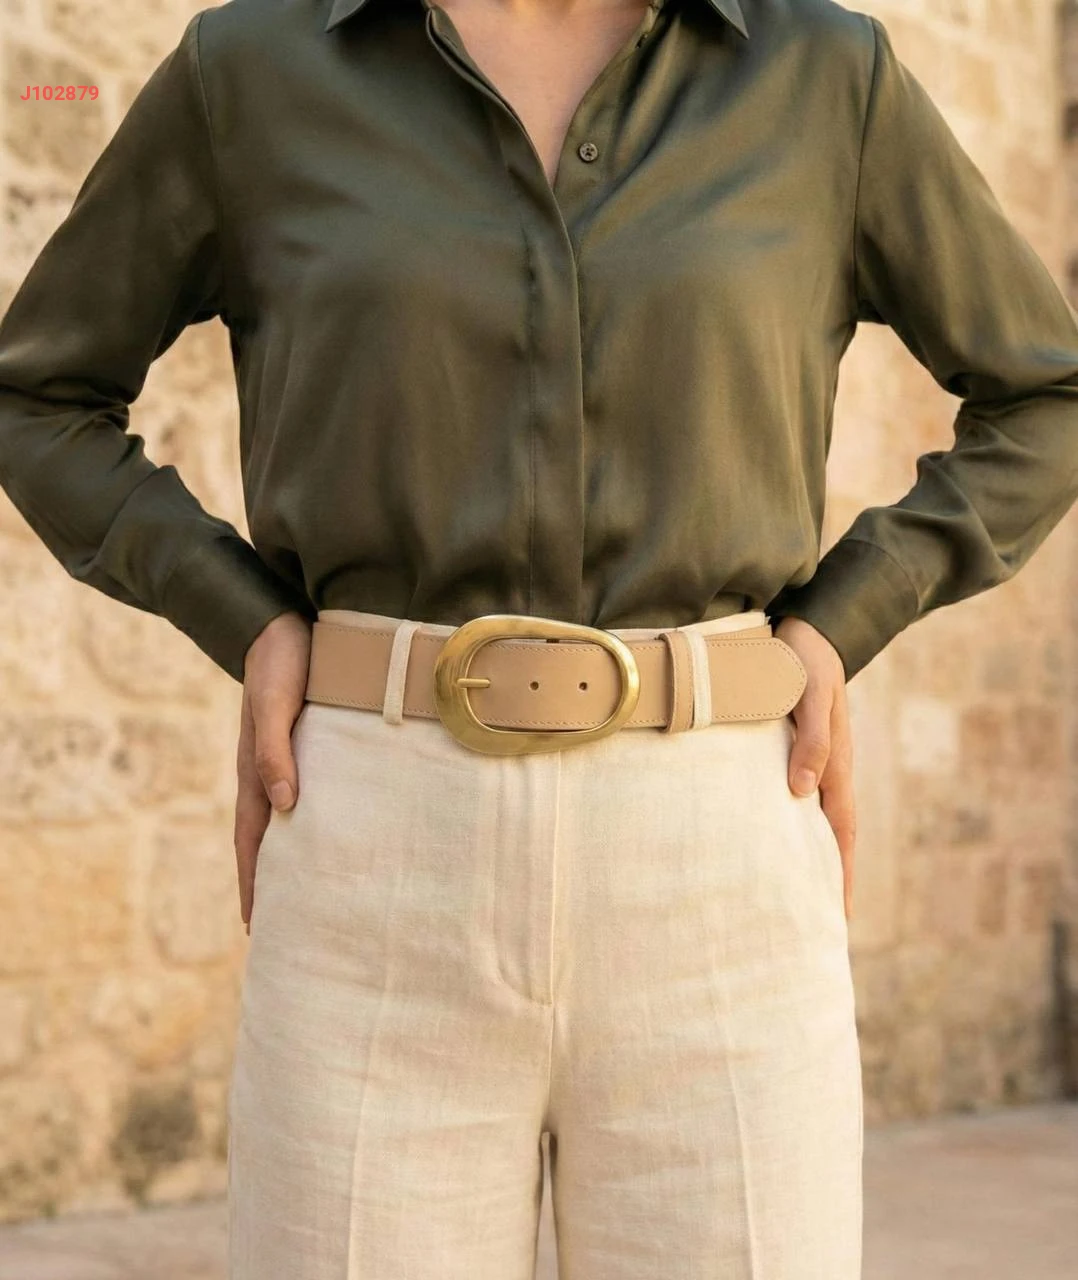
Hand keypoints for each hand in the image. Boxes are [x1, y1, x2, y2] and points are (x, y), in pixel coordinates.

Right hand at [235, 610, 312, 935]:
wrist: (281, 622)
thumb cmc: (281, 662)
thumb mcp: (275, 704)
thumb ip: (275, 750)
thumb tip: (284, 805)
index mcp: (254, 770)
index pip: (252, 840)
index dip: (254, 882)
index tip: (258, 925)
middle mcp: (268, 771)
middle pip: (267, 839)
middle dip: (272, 881)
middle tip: (287, 924)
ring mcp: (287, 759)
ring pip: (289, 819)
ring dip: (294, 855)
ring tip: (312, 890)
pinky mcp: (307, 744)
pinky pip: (309, 793)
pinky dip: (314, 821)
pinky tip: (334, 831)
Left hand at [773, 616, 854, 921]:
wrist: (808, 630)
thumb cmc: (805, 661)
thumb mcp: (811, 697)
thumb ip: (812, 742)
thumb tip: (802, 793)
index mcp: (837, 764)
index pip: (841, 831)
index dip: (841, 873)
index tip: (839, 916)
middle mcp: (829, 769)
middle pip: (831, 833)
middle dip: (829, 876)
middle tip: (819, 919)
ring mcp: (816, 760)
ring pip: (814, 816)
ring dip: (810, 851)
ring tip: (795, 888)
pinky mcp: (798, 748)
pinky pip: (799, 793)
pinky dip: (793, 820)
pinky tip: (775, 832)